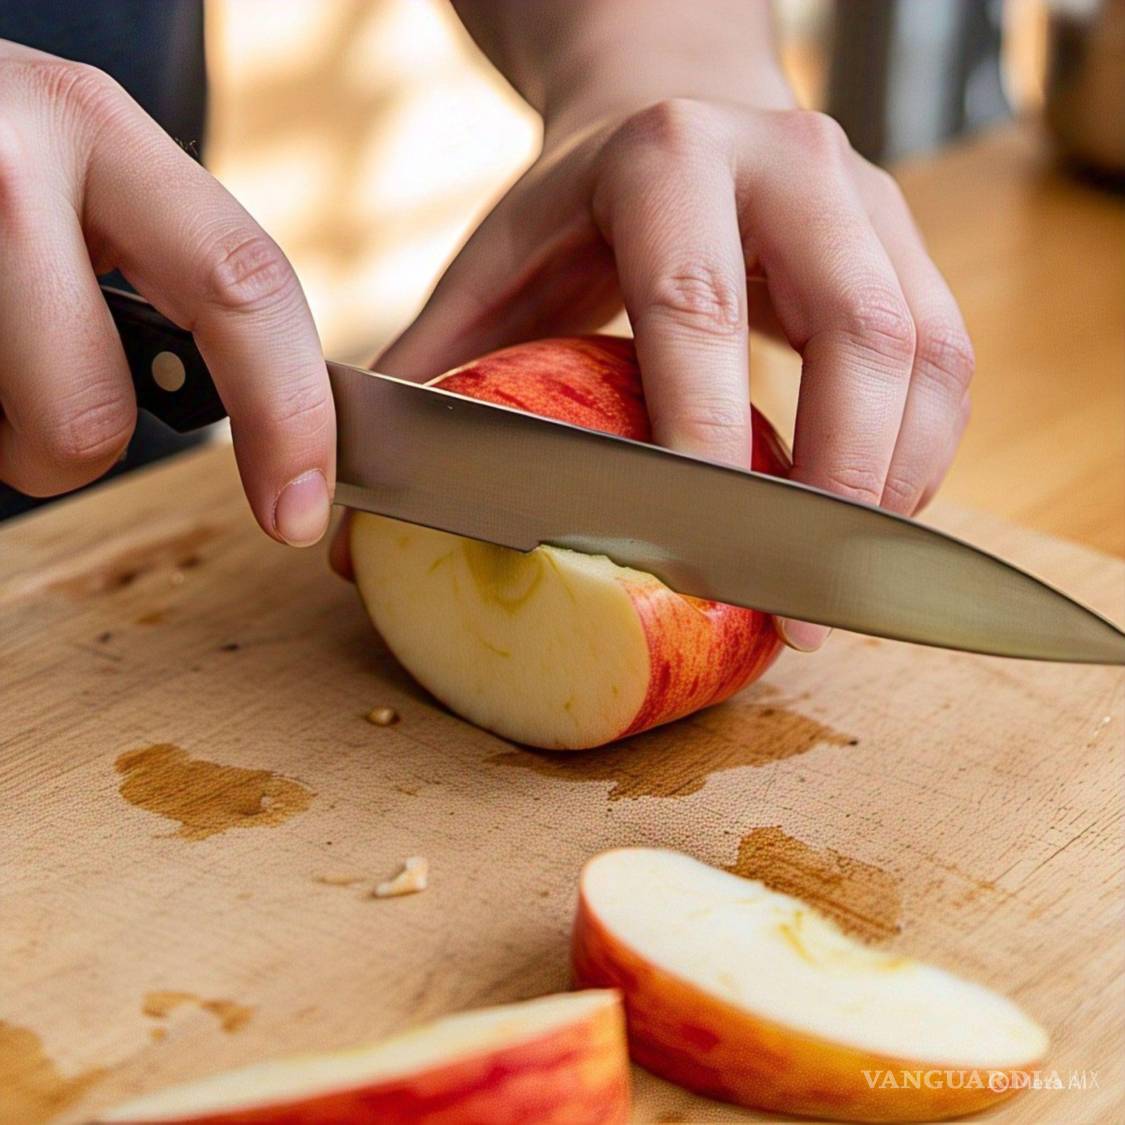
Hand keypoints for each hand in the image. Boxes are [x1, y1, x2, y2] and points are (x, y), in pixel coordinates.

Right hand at [0, 40, 333, 545]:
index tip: (299, 510)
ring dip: (3, 429)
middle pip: (92, 414)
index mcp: (96, 128)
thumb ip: (168, 265)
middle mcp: (13, 162)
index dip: (289, 415)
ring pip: (15, 435)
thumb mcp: (79, 175)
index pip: (243, 286)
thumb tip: (273, 419)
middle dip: (74, 449)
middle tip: (37, 405)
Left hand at [331, 97, 972, 649]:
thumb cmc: (574, 210)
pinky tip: (873, 525)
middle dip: (833, 483)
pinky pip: (947, 363)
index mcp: (667, 159)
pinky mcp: (908, 246)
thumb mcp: (492, 270)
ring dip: (891, 486)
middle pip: (854, 331)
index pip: (697, 306)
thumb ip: (433, 383)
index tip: (698, 556)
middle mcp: (788, 165)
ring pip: (922, 353)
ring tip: (840, 590)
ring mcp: (866, 199)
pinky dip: (921, 457)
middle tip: (798, 608)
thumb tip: (353, 539)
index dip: (707, 435)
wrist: (673, 105)